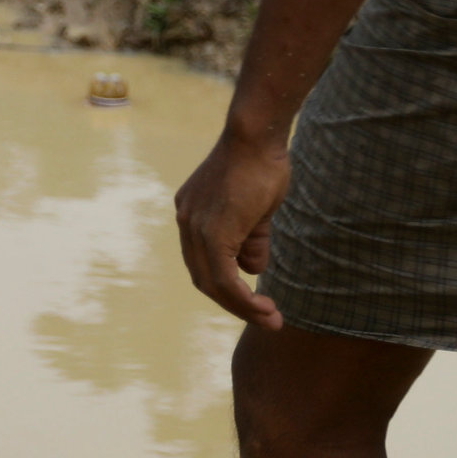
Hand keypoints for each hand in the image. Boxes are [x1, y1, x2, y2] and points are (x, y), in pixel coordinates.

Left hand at [175, 121, 293, 326]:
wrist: (256, 140)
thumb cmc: (261, 167)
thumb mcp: (256, 212)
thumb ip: (251, 241)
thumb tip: (252, 270)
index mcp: (192, 215)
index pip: (202, 262)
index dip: (226, 287)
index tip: (253, 302)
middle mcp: (186, 221)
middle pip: (203, 277)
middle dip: (234, 303)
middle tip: (265, 318)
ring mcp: (195, 226)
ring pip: (212, 282)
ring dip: (241, 306)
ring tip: (270, 318)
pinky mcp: (211, 230)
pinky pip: (222, 276)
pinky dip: (241, 297)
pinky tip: (262, 306)